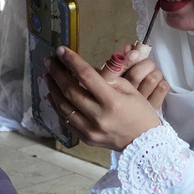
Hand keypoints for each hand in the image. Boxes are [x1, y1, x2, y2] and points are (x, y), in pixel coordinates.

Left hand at [45, 46, 162, 151]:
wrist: (145, 143)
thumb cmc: (140, 112)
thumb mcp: (130, 89)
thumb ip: (107, 78)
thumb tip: (84, 67)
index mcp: (113, 101)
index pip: (87, 75)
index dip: (72, 61)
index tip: (61, 50)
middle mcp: (99, 116)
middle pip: (70, 90)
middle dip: (57, 73)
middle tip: (49, 60)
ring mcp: (90, 129)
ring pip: (64, 106)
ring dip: (53, 89)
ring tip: (48, 76)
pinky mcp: (86, 138)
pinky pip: (66, 120)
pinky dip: (57, 107)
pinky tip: (52, 95)